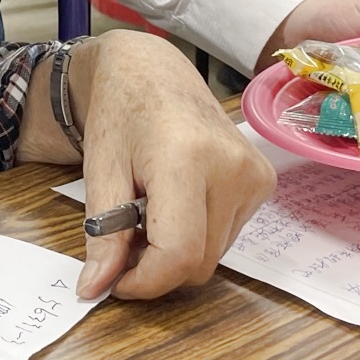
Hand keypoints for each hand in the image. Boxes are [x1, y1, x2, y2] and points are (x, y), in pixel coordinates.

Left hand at [74, 33, 274, 301]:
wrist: (151, 71)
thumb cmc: (121, 113)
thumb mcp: (100, 171)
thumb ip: (103, 235)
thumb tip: (95, 289)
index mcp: (187, 157)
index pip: (180, 254)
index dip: (145, 282)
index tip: (115, 282)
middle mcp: (232, 167)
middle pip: (199, 262)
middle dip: (158, 267)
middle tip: (125, 239)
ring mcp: (255, 174)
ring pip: (215, 254)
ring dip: (178, 251)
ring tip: (150, 210)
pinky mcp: (263, 181)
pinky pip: (228, 235)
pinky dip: (198, 233)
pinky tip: (177, 202)